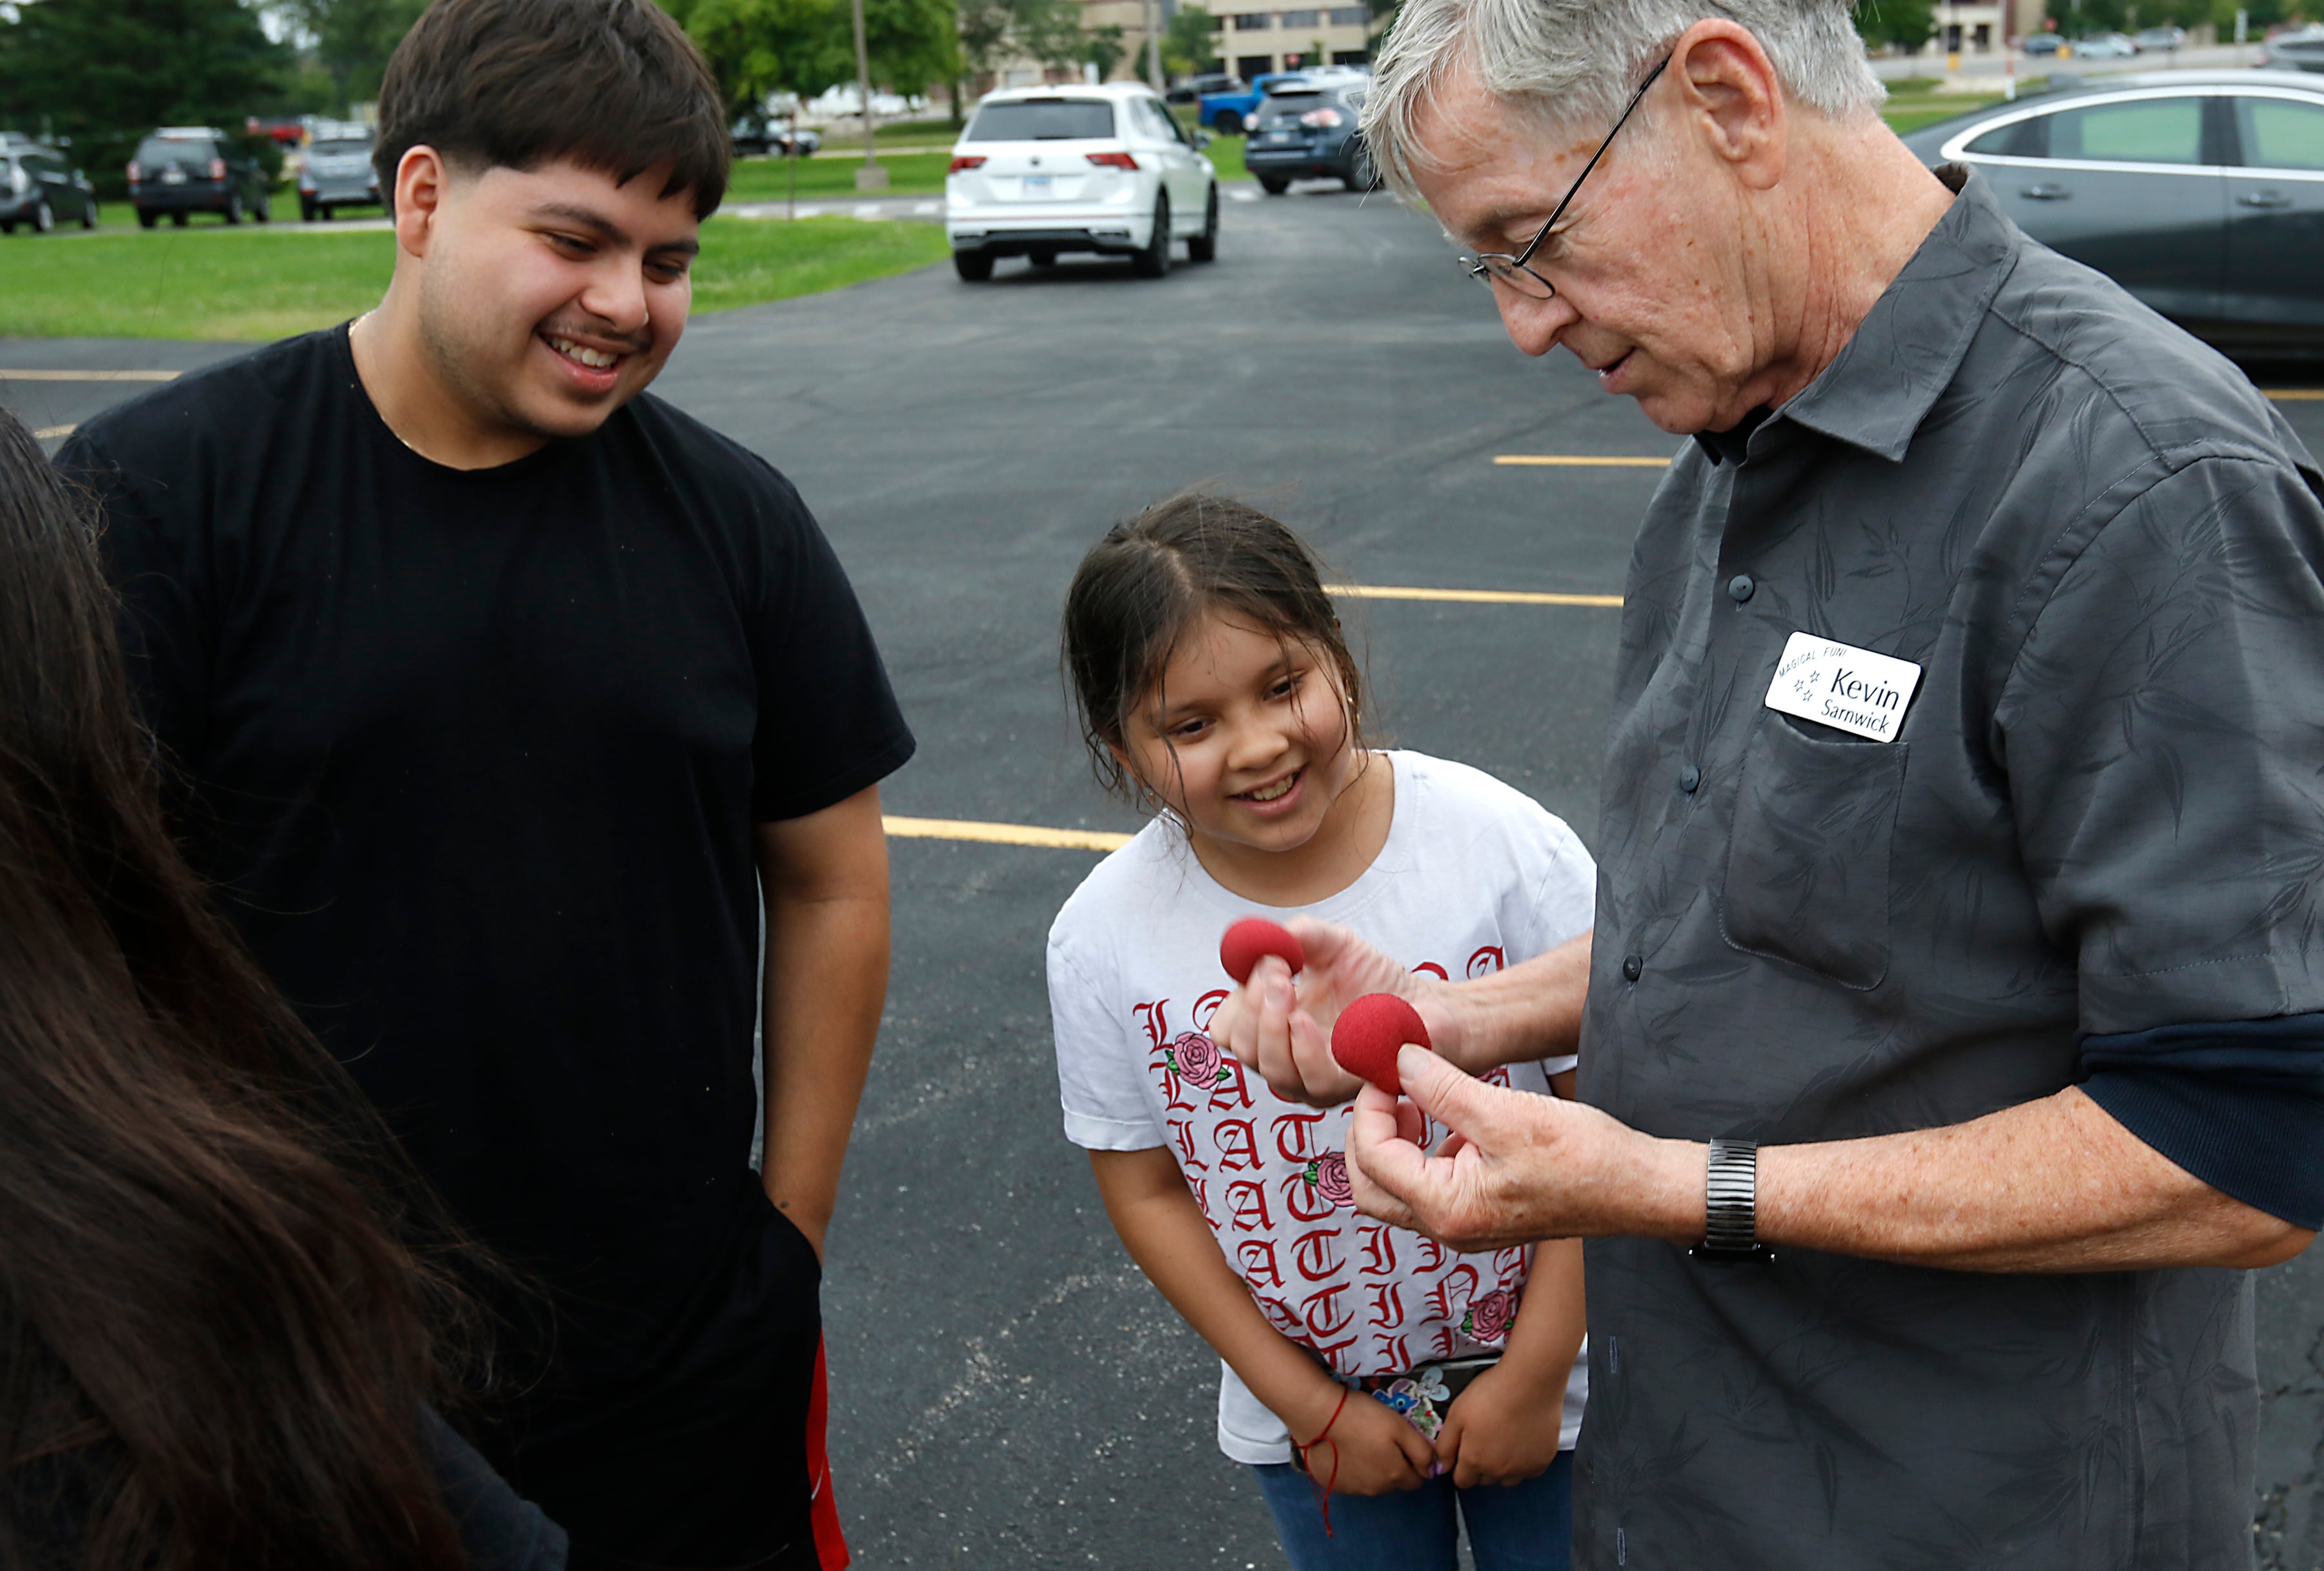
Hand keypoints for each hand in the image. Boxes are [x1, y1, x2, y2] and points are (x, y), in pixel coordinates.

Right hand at [1209, 918, 1448, 1106]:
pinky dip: (1303, 1048)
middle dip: (1251, 1006)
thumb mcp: (1334, 944)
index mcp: (1273, 1025)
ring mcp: (1313, 1077)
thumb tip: (1266, 935)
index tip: (1264, 965)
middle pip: (1242, 1047)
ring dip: (1271, 1024)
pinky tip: (1306, 1020)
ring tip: (1288, 988)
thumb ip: (1301, 935)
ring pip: (1271, 1067)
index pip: (1228, 1029)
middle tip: (1275, 972)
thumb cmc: (1376, 980)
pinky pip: (1312, 1080)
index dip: (1235, 1001)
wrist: (1425, 1004)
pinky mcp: (1346, 1088)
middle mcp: (1287, 1056)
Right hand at [1291, 1383, 1435, 1496]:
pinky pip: (1351, 1480)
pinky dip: (1352, 1469)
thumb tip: (1432, 1470)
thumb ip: (1422, 1451)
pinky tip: (1345, 1449)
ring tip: (1362, 1443)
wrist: (1318, 1414)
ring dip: (1373, 1469)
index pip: (1417, 1481)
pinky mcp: (1332, 1484)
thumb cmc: (1363, 1416)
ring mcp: (1352, 1489)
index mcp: (1395, 1476)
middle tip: (1383, 1441)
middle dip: (1395, 1467)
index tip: (1405, 1445)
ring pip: (1373, 1483)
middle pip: (1395, 1483)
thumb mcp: (1400, 1426)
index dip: (1415, 1463)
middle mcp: (1375, 1489)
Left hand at [1345, 1047, 1701, 1251]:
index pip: (1374, 1159)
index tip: (1387, 1071)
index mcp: (1447, 1210)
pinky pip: (1431, 1185)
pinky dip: (1425, 1151)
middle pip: (1371, 1186)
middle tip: (1389, 1091)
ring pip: (1397, 1187)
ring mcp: (1464, 1226)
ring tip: (1420, 1098)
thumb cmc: (1583, 1157)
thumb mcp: (1504, 1112)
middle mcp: (1448, 1228)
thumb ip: (1442, 1088)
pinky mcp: (1480, 1214)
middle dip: (1369, 1134)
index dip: (1370, 1108)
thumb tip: (1399, 1061)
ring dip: (1396, 1142)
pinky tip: (1452, 1119)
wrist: (1637, 1187)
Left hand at [1434, 1360, 1566, 1487]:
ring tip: (1504, 1438)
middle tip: (1486, 1437)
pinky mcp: (1542, 1462)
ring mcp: (1522, 1469)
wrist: (1530, 1383)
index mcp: (1474, 1461)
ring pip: (1507, 1478)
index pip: (1462, 1480)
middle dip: (1481, 1465)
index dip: (1461, 1466)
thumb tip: (1441, 1468)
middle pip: (1484, 1479)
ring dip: (1502, 1466)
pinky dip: (1524, 1461)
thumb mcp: (1456, 1414)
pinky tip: (1522, 1439)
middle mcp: (1498, 1472)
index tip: (1466, 1449)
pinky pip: (1528, 1470)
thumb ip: (1445, 1445)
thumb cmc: (1491, 1394)